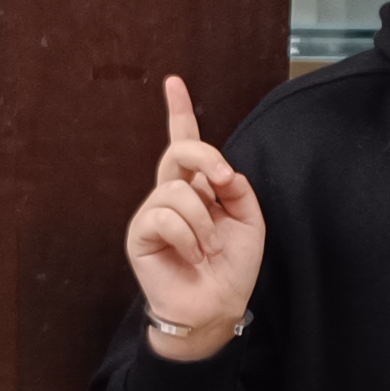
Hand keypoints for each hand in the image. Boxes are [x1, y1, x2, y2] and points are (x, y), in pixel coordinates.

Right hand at [126, 77, 261, 360]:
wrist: (216, 308)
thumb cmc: (232, 267)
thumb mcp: (250, 222)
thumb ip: (239, 190)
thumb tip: (220, 171)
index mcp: (198, 187)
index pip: (185, 142)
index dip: (179, 111)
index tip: (174, 82)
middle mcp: (172, 194)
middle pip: (180, 150)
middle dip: (205, 156)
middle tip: (224, 181)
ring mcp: (153, 213)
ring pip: (177, 189)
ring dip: (203, 221)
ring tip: (207, 248)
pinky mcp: (140, 234)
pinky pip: (164, 216)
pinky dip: (188, 237)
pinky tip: (192, 256)